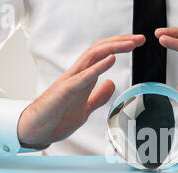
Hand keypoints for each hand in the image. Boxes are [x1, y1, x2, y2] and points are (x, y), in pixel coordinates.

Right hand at [17, 34, 145, 148]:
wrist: (37, 130)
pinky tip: (111, 60)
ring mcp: (70, 80)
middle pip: (100, 49)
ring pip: (93, 56)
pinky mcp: (65, 91)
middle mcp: (77, 74)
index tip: (137, 43)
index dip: (120, 46)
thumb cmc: (57, 118)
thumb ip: (98, 96)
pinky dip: (98, 66)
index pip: (103, 54)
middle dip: (121, 41)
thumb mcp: (86, 108)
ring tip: (131, 44)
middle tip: (140, 38)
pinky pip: (84, 76)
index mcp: (83, 77)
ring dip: (114, 48)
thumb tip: (112, 83)